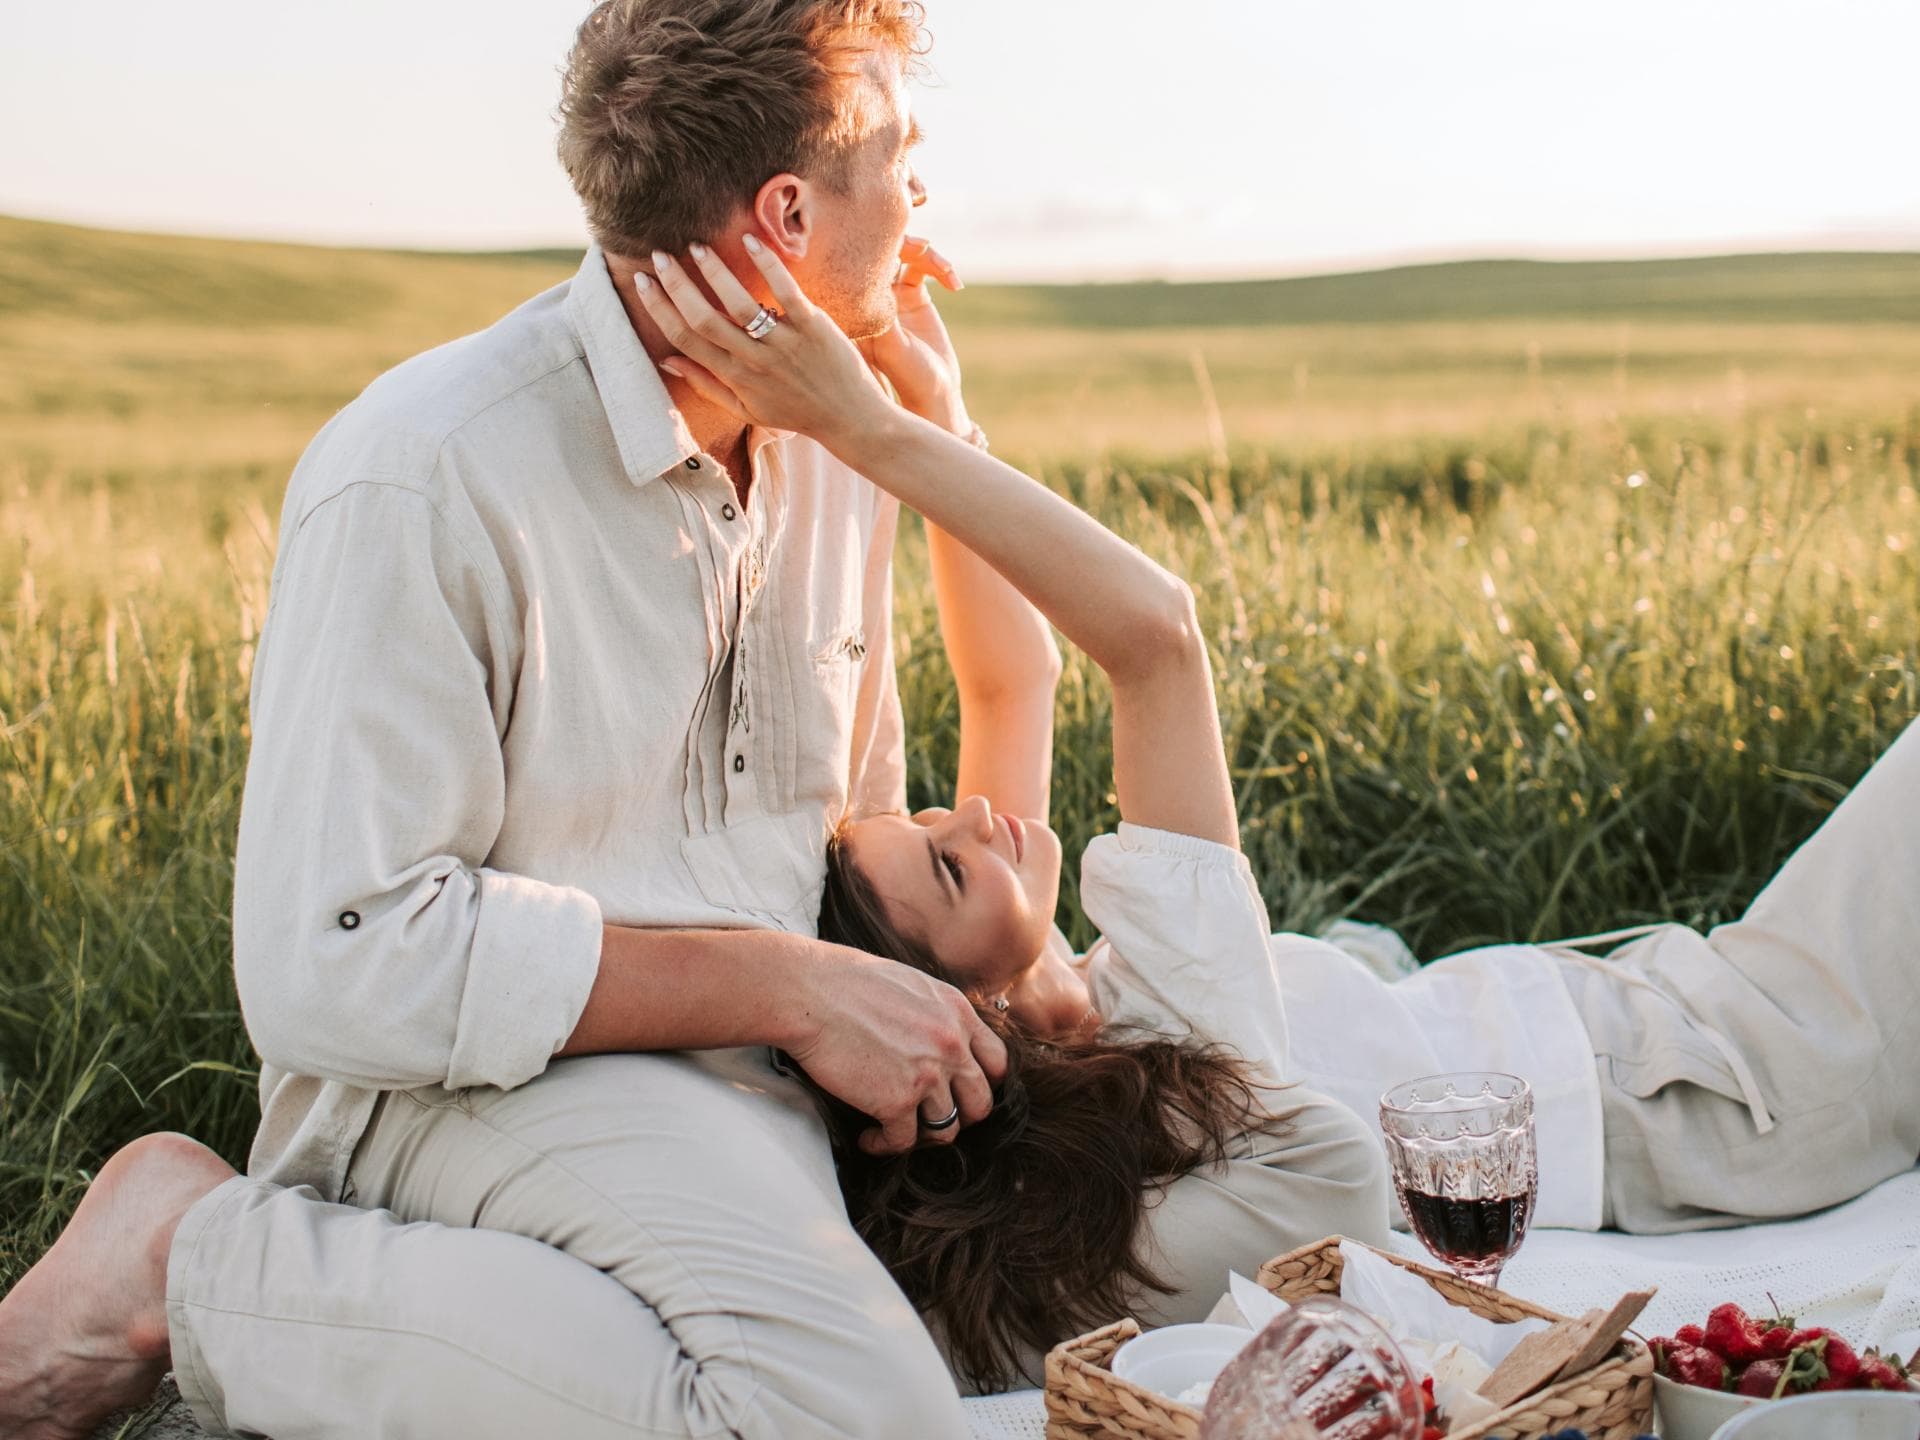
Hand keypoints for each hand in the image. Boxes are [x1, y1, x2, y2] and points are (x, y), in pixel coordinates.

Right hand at [633, 238, 891, 447]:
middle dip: (676, 285)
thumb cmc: (796, 412)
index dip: (659, 309)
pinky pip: (785, 291)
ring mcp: (784, 343)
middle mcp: (755, 361)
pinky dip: (766, 264)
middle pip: (703, 319)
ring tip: (696, 247)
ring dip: (714, 272)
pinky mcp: (813, 326)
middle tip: (660, 256)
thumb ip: (706, 384)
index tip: (643, 282)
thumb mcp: (746, 409)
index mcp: (735, 378)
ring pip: (739, 304)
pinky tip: (749, 239)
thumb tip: (667, 359)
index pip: (686, 339)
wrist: (850, 419)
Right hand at [784, 944, 1008, 1155]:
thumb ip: (934, 1013)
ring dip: (921, 1134)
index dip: (982, 1082)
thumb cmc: (844, 982)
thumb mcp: (910, 984)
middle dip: (960, 1116)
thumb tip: (932, 1036)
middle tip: (932, 1117)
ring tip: (895, 1129)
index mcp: (957, 1012)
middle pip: (980, 1103)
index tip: (960, 1091)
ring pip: (946, 1129)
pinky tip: (869, 1138)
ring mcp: (927, 1075)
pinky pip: (903, 1141)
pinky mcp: (896, 1101)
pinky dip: (885, 1145)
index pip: (996, 1061)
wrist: (808, 992)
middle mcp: (951, 1044)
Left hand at [859, 235, 967, 432]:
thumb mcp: (892, 347)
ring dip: (926, 254)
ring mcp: (890, 294)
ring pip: (904, 254)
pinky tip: (955, 285)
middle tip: (923, 248)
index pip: (855, 264)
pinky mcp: (913, 295)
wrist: (934, 393)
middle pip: (878, 250)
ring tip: (944, 267)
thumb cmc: (908, 377)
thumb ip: (883, 315)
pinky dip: (941, 268)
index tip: (896, 252)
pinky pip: (924, 267)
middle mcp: (868, 296)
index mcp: (852, 306)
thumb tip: (877, 280)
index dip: (875, 249)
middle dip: (903, 243)